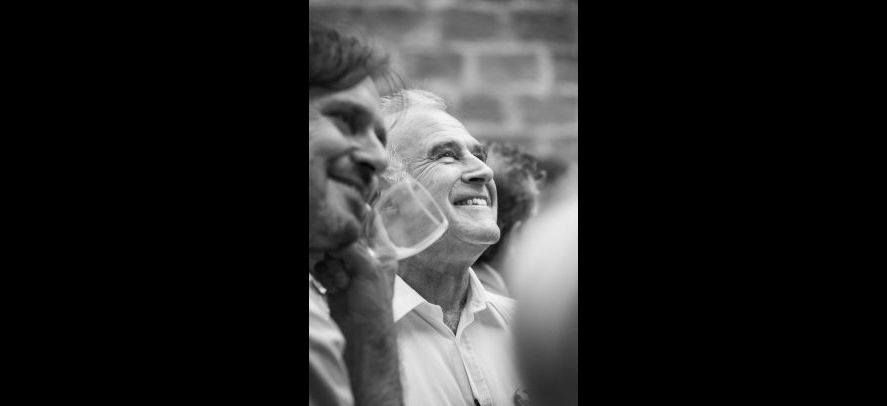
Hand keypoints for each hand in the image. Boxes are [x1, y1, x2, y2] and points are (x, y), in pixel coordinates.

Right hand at [315, 211, 398, 333]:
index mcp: (381, 251)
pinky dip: (324, 276)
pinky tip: (333, 289)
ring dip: (332, 267)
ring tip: (342, 284)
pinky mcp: (333, 278)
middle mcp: (365, 256)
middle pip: (344, 236)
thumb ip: (354, 249)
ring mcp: (348, 267)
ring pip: (330, 251)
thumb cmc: (374, 306)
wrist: (361, 336)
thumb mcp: (369, 272)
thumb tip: (339, 237)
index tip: (346, 210)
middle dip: (339, 249)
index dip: (360, 214)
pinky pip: (321, 266)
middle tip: (342, 261)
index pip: (372, 221)